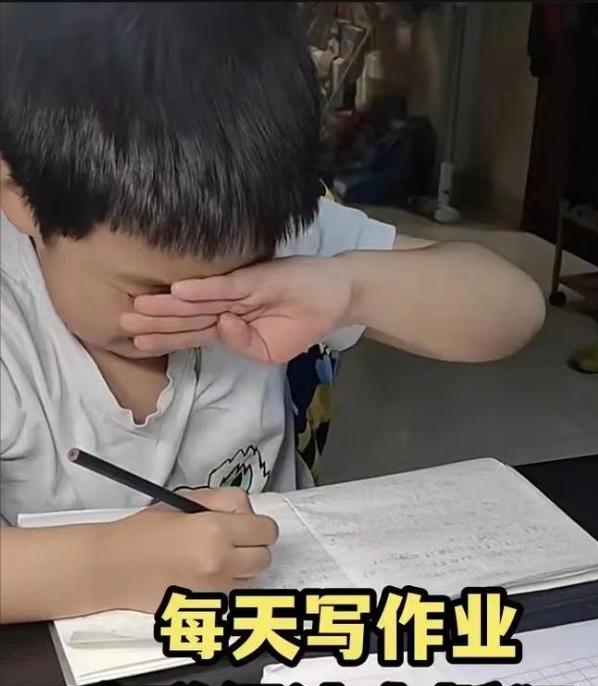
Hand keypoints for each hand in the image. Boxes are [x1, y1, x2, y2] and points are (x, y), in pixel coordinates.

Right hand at [109, 488, 277, 612]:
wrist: (112, 568)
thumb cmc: (141, 535)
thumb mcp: (184, 502)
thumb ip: (222, 501)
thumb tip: (245, 509)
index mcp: (215, 531)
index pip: (266, 530)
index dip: (258, 525)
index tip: (248, 524)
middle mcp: (220, 562)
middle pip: (264, 557)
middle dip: (252, 547)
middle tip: (232, 539)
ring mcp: (213, 589)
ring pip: (252, 579)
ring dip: (242, 568)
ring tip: (215, 557)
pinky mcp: (204, 607)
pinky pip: (232, 594)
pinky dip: (227, 585)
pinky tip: (204, 573)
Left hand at [122, 256, 352, 363]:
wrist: (335, 297)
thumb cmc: (301, 323)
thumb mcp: (270, 351)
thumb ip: (243, 346)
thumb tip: (221, 329)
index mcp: (228, 324)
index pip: (191, 333)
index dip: (164, 338)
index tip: (134, 342)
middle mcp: (227, 305)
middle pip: (186, 317)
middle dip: (154, 322)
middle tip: (119, 322)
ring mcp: (240, 290)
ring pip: (198, 301)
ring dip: (168, 305)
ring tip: (138, 308)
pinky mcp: (256, 279)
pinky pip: (225, 286)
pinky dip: (203, 290)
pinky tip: (178, 291)